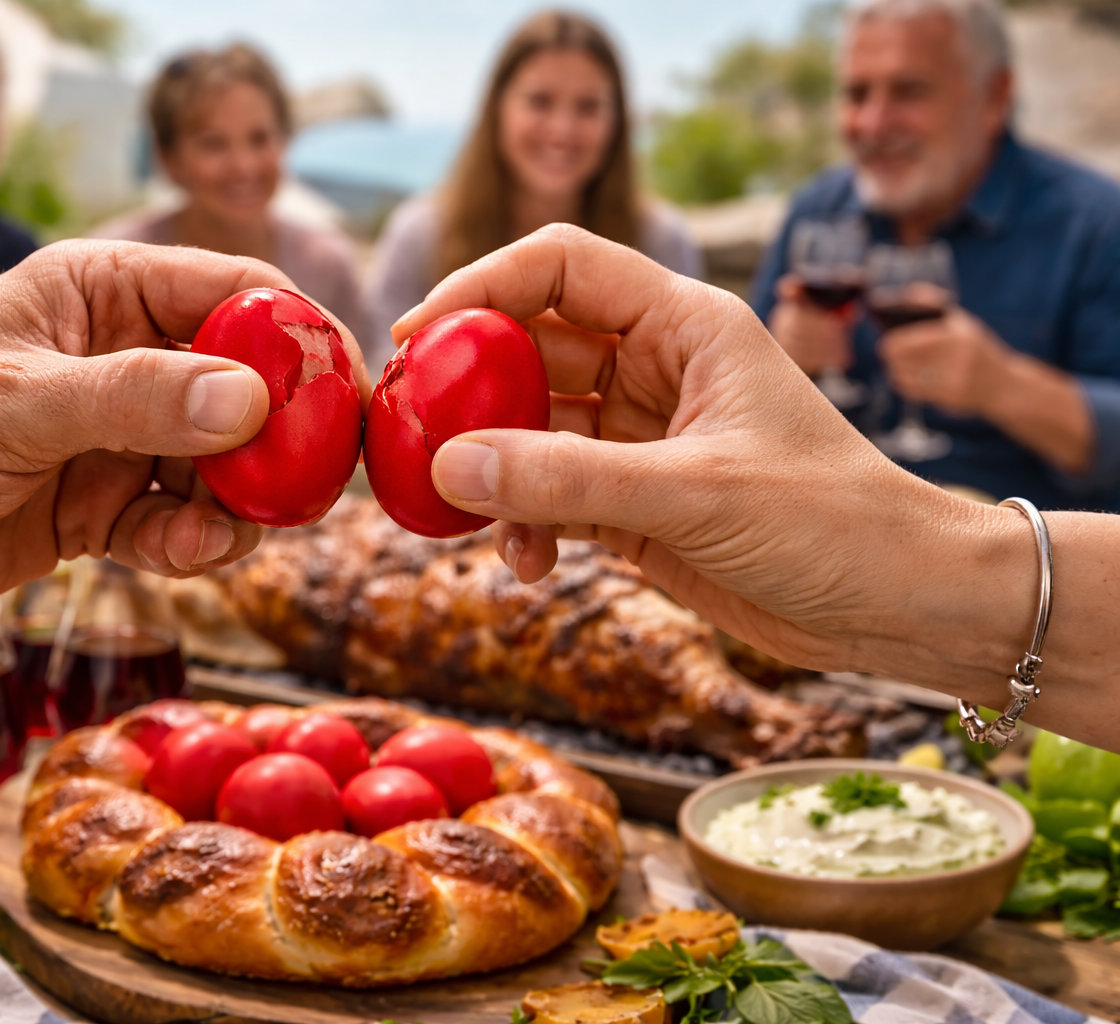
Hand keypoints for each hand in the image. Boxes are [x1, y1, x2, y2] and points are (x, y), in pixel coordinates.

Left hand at [0, 240, 369, 624]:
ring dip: (239, 505)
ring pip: (222, 466)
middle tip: (313, 486)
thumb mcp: (13, 405)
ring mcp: (113, 438)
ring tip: (223, 535)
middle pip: (246, 388)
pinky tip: (181, 559)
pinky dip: (194, 545)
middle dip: (284, 439)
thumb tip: (254, 400)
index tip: (351, 392)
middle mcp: (120, 360)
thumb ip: (134, 400)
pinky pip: (178, 524)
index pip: (233, 295)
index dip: (302, 336)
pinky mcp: (98, 508)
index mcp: (102, 295)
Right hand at [395, 224, 1018, 676]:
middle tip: (410, 434)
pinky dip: (524, 526)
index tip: (418, 336)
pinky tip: (527, 564)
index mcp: (684, 324)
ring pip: (530, 432)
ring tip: (472, 522)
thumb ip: (568, 480)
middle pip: (530, 350)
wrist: (898, 605)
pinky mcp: (634, 503)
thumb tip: (449, 467)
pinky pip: (549, 497)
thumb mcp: (697, 492)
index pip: (561, 268)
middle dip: (469, 392)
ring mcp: (639, 438)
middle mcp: (654, 370)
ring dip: (493, 474)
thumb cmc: (833, 520)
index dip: (481, 287)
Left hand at [877, 305, 1010, 415]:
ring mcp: (954, 380)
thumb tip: (907, 293)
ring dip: (897, 373)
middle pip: (903, 361)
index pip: (909, 341)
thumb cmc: (978, 349)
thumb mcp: (964, 322)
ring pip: (906, 378)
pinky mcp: (950, 399)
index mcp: (957, 335)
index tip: (885, 343)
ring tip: (897, 367)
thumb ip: (935, 305)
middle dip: (893, 358)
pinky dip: (906, 387)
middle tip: (890, 356)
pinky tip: (908, 380)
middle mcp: (957, 358)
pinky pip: (915, 394)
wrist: (1005, 385)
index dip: (891, 343)